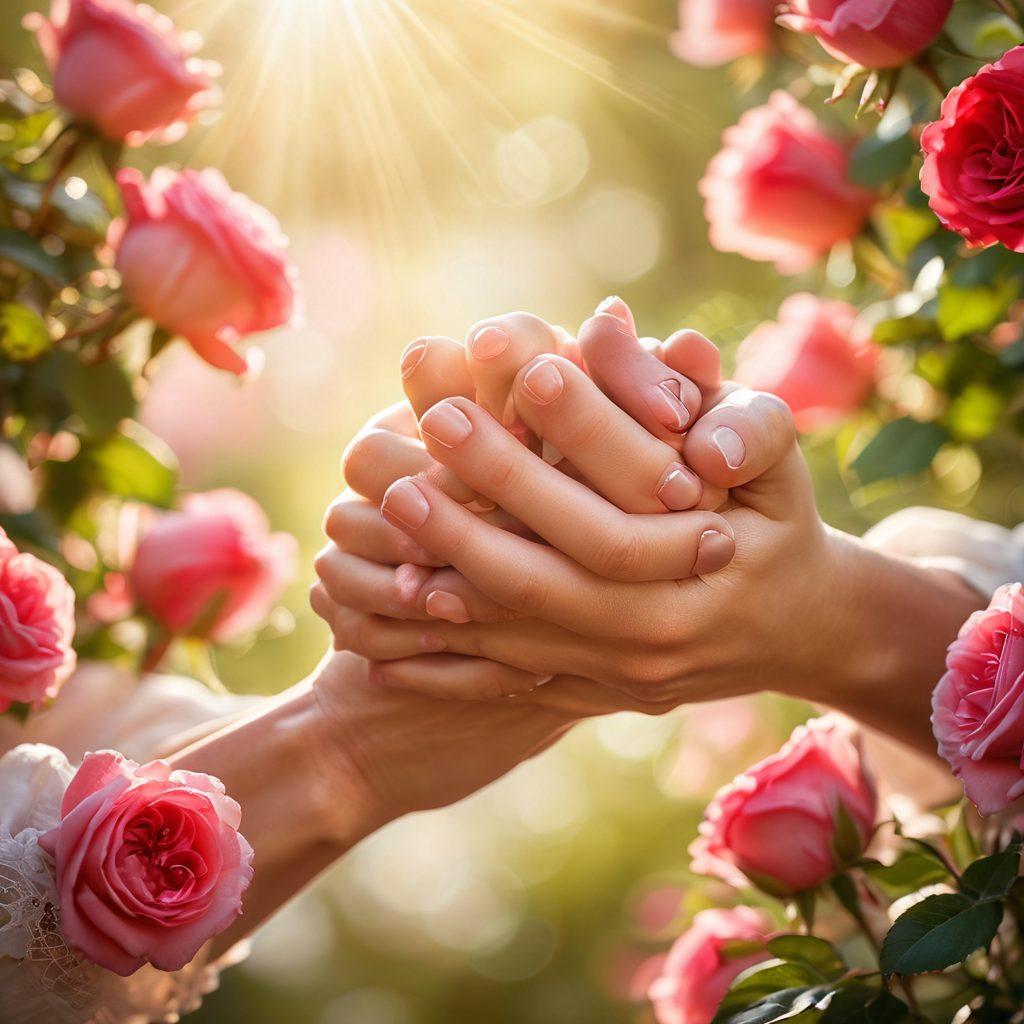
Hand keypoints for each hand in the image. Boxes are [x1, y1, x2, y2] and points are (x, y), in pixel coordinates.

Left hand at [323, 315, 981, 757]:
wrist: (795, 627)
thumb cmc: (777, 521)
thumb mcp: (782, 462)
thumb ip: (745, 418)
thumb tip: (688, 373)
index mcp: (710, 561)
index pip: (619, 508)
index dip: (563, 446)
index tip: (508, 383)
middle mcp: (663, 630)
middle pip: (548, 579)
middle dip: (468, 520)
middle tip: (397, 469)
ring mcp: (625, 674)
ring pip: (517, 638)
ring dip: (439, 587)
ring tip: (373, 534)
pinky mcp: (596, 697)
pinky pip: (508, 688)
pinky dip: (442, 668)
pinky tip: (378, 643)